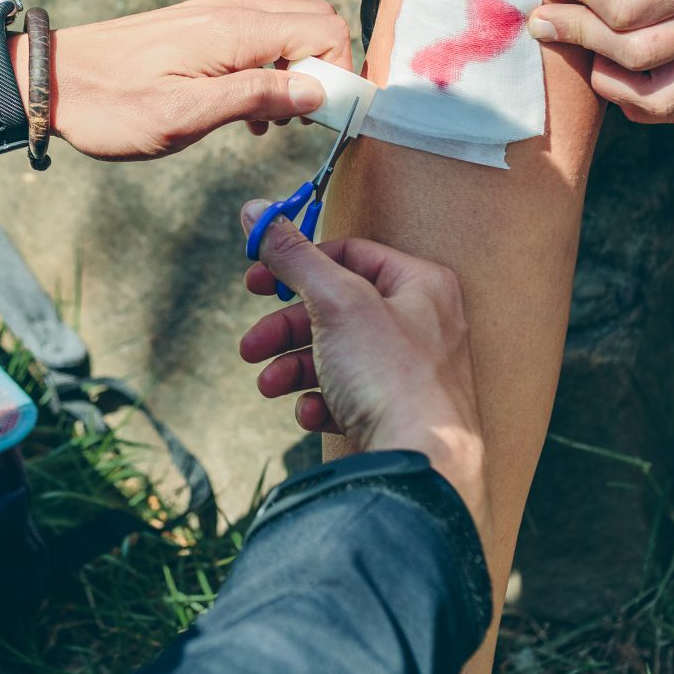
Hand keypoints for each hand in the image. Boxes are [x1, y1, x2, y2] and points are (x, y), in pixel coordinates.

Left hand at [0, 0, 354, 160]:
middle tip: (304, 123)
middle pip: (312, 24)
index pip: (324, 29)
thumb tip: (317, 91)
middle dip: (324, 72)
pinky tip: (245, 114)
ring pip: (285, 33)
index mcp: (234, 29)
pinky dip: (267, 73)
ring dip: (294, 76)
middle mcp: (230, 11)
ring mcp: (214, 16)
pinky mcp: (199, 29)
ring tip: (271, 125)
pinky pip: (256, 41)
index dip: (340, 73)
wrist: (49, 79)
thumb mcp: (185, 115)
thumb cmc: (112, 105)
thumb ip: (255, 97)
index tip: (329, 120)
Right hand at [238, 204, 485, 527]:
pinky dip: (322, 403)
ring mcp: (413, 373)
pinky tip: (311, 414)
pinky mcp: (399, 414)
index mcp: (421, 285)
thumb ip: (294, 255)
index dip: (298, 265)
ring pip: (338, 357)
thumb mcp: (335, 300)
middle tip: (250, 345)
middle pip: (337, 310)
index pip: (350, 256)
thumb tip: (255, 211)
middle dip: (286, 330)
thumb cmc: (391, 375)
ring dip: (294, 369)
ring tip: (268, 386)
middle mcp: (423, 324)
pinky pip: (350, 398)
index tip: (255, 281)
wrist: (420, 462)